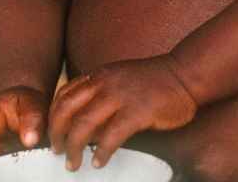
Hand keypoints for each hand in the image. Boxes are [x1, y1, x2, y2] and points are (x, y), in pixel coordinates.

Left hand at [48, 55, 196, 170]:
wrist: (184, 74)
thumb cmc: (153, 81)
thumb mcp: (120, 78)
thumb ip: (100, 93)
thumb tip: (83, 122)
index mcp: (100, 75)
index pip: (64, 94)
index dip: (53, 117)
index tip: (52, 135)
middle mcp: (105, 83)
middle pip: (67, 109)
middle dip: (57, 134)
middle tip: (57, 151)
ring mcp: (121, 96)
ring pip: (84, 124)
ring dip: (74, 148)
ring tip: (73, 163)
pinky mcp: (138, 111)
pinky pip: (112, 136)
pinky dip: (102, 152)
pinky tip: (99, 162)